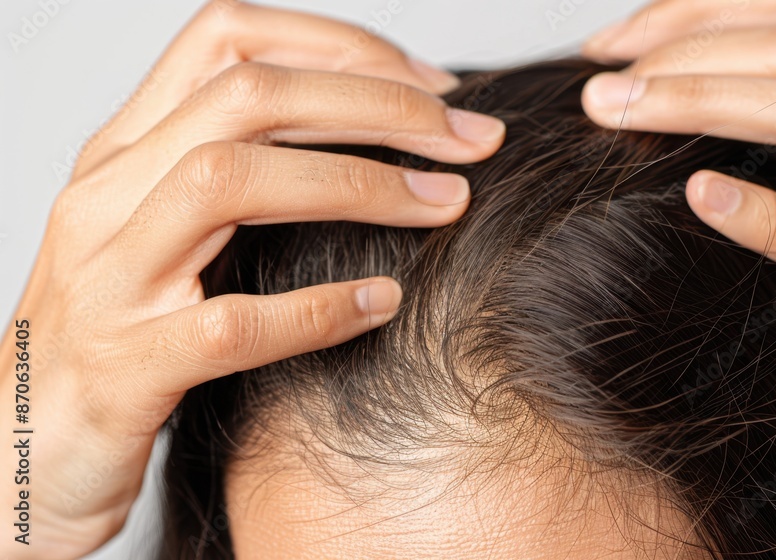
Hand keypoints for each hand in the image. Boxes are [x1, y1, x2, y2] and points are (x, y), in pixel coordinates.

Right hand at [0, 2, 503, 557]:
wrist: (20, 446)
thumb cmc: (120, 331)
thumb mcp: (162, 231)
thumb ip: (237, 175)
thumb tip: (371, 138)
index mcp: (123, 151)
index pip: (227, 42)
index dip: (341, 47)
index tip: (432, 83)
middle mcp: (107, 195)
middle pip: (248, 99)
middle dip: (378, 105)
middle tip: (469, 138)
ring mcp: (108, 278)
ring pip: (229, 182)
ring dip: (359, 183)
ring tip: (445, 203)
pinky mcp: (125, 365)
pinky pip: (232, 322)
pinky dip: (317, 309)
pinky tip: (382, 304)